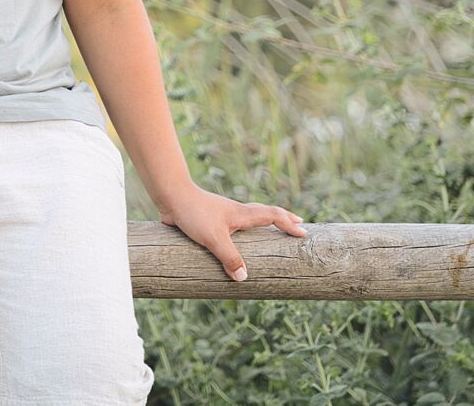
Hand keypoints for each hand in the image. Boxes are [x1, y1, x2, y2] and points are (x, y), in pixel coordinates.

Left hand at [159, 182, 305, 281]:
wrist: (170, 196)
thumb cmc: (193, 213)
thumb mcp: (213, 238)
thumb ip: (229, 257)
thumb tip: (245, 278)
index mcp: (242, 214)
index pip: (272, 216)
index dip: (288, 225)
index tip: (303, 233)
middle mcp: (236, 212)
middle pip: (265, 213)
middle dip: (282, 219)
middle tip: (298, 224)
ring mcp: (223, 215)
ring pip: (250, 218)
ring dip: (264, 223)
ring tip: (271, 233)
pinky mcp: (210, 220)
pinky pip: (234, 226)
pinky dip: (244, 230)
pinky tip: (237, 239)